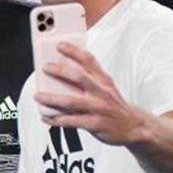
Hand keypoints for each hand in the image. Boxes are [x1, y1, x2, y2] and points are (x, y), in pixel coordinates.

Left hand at [34, 42, 148, 145]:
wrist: (134, 127)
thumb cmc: (113, 105)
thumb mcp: (106, 88)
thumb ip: (89, 79)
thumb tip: (62, 71)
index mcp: (104, 80)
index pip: (89, 61)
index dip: (74, 51)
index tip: (60, 45)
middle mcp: (101, 92)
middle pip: (79, 77)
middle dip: (60, 71)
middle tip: (45, 67)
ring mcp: (98, 108)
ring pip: (71, 101)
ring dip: (52, 99)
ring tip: (38, 96)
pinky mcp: (95, 124)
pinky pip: (71, 121)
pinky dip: (56, 120)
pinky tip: (46, 117)